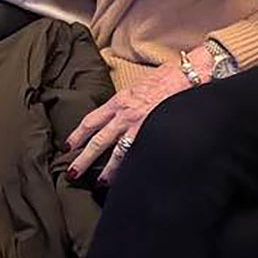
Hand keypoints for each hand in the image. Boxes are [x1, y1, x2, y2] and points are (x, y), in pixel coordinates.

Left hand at [66, 63, 193, 182]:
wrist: (189, 75)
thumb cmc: (169, 76)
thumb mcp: (140, 83)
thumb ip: (129, 98)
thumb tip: (123, 108)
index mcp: (120, 100)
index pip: (91, 120)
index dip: (77, 135)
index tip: (68, 146)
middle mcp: (125, 114)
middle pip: (97, 141)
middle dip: (83, 159)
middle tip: (72, 172)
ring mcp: (140, 126)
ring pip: (117, 153)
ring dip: (107, 170)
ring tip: (100, 182)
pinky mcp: (154, 133)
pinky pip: (138, 154)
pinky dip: (131, 167)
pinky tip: (128, 177)